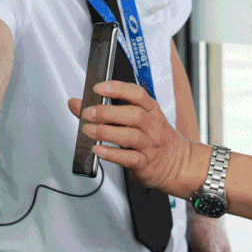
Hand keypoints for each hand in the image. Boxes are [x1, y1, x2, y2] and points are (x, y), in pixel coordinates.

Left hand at [67, 81, 196, 195]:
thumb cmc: (151, 138)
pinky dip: (112, 154)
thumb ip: (104, 111)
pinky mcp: (145, 163)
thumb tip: (76, 103)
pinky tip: (99, 150)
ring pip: (131, 136)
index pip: (137, 94)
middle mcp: (152, 126)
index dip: (118, 88)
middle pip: (134, 114)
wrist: (175, 163)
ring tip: (89, 130)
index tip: (99, 88)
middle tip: (89, 113)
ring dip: (107, 132)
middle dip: (108, 112)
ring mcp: (150, 145)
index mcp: (151, 110)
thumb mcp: (133, 120)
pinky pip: (129, 158)